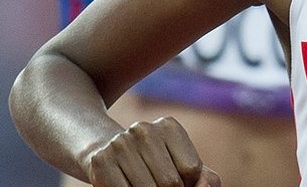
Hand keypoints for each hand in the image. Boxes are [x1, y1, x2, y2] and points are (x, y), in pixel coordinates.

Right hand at [86, 117, 220, 186]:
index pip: (192, 170)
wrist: (103, 152)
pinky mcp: (101, 161)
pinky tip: (126, 185)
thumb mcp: (181, 165)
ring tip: (141, 183)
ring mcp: (120, 144)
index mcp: (169, 127)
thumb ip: (203, 178)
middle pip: (170, 182)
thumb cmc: (153, 164)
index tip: (176, 178)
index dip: (186, 183)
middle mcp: (144, 130)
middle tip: (156, 182)